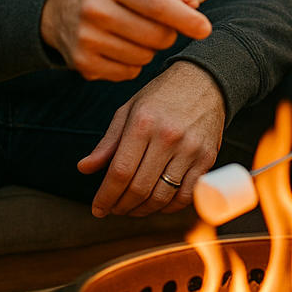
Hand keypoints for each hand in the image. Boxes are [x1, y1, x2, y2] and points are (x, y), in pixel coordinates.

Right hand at [40, 0, 211, 80]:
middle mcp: (94, 9)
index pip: (156, 5)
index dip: (185, 19)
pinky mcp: (82, 63)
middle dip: (169, 33)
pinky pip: (129, 72)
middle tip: (162, 25)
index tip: (204, 29)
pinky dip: (134, 63)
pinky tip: (121, 45)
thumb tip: (193, 6)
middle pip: (155, 35)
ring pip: (144, 57)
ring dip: (150, 48)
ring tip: (135, 32)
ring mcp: (86, 38)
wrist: (57, 5)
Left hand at [77, 60, 225, 216]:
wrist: (204, 81)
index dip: (106, 196)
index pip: (120, 172)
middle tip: (114, 209)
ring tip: (133, 207)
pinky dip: (170, 206)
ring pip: (163, 196)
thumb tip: (84, 168)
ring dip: (143, 210)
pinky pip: (187, 195)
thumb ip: (107, 142)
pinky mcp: (207, 157)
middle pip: (140, 188)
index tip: (98, 208)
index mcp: (143, 123)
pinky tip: (158, 202)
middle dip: (122, 206)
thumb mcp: (128, 110)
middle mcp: (168, 137)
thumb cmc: (162, 96)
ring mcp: (191, 149)